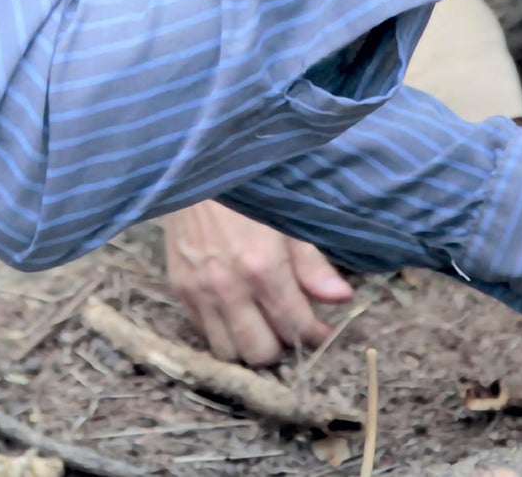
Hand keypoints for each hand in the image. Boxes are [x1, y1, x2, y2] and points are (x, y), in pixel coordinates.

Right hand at [162, 201, 352, 365]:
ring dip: (249, 345)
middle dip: (282, 347)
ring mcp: (201, 291)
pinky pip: (203, 333)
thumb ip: (313, 265)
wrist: (198, 169)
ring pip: (228, 352)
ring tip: (263, 325)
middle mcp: (230, 287)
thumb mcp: (288, 220)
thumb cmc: (249, 190)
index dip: (315, 335)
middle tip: (291, 328)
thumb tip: (342, 298)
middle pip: (260, 353)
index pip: (296, 326)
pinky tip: (237, 312)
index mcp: (264, 267)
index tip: (322, 331)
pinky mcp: (179, 289)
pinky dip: (222, 332)